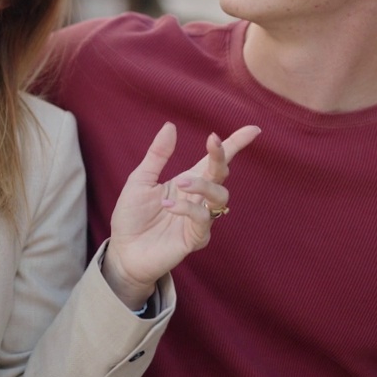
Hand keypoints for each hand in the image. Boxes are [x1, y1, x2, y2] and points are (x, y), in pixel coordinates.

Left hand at [102, 122, 260, 308]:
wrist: (123, 250)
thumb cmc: (132, 215)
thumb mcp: (141, 179)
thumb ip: (157, 155)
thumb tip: (171, 126)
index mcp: (188, 181)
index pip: (216, 161)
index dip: (236, 144)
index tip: (253, 129)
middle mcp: (198, 198)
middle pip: (222, 174)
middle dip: (221, 156)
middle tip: (212, 140)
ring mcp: (200, 219)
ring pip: (220, 197)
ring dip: (203, 184)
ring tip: (180, 182)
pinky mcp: (196, 238)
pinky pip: (202, 220)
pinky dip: (187, 208)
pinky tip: (168, 205)